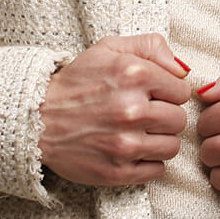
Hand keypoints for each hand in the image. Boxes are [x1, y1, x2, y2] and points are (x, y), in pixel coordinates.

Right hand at [38, 34, 191, 186]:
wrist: (36, 118)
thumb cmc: (76, 82)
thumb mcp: (109, 48)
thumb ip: (151, 47)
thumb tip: (183, 70)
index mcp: (134, 74)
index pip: (182, 91)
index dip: (169, 92)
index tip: (155, 94)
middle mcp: (131, 109)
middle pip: (179, 120)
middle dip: (166, 115)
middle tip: (145, 113)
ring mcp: (124, 144)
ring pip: (172, 147)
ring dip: (159, 140)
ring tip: (139, 132)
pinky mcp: (116, 172)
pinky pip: (157, 170)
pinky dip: (148, 162)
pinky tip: (132, 150)